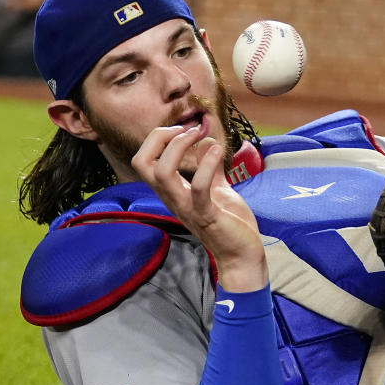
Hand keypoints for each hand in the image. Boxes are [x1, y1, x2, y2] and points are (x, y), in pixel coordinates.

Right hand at [132, 126, 267, 292]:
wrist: (243, 255)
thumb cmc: (230, 224)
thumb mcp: (218, 188)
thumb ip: (210, 166)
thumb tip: (206, 140)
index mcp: (172, 191)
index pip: (144, 160)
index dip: (158, 139)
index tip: (184, 130)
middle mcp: (172, 199)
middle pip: (142, 163)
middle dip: (160, 138)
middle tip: (187, 130)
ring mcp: (187, 208)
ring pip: (162, 173)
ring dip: (178, 147)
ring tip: (199, 135)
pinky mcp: (206, 215)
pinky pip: (198, 187)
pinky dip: (206, 164)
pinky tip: (218, 151)